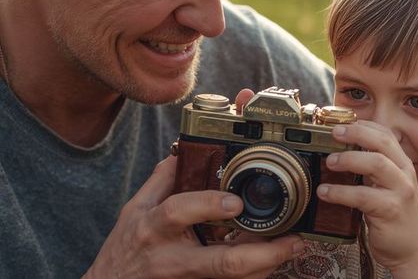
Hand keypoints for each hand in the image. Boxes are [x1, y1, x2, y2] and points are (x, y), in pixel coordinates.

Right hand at [83, 155, 303, 278]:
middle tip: (292, 241)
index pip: (179, 212)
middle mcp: (172, 257)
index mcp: (155, 226)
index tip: (237, 203)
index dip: (209, 205)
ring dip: (266, 266)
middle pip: (220, 263)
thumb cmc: (124, 246)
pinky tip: (272, 263)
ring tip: (292, 248)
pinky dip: (253, 275)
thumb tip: (185, 150)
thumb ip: (162, 179)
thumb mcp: (135, 208)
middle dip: (262, 254)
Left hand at [316, 121, 417, 274]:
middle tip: (334, 133)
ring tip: (329, 162)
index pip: (386, 134)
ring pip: (376, 164)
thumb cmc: (393, 215)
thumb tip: (340, 151)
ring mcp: (400, 191)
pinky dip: (340, 192)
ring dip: (348, 159)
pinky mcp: (391, 210)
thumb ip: (371, 169)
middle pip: (382, 143)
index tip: (342, 122)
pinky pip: (363, 196)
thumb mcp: (385, 186)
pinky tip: (325, 192)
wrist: (411, 249)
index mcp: (402, 164)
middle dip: (356, 133)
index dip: (364, 125)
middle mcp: (404, 173)